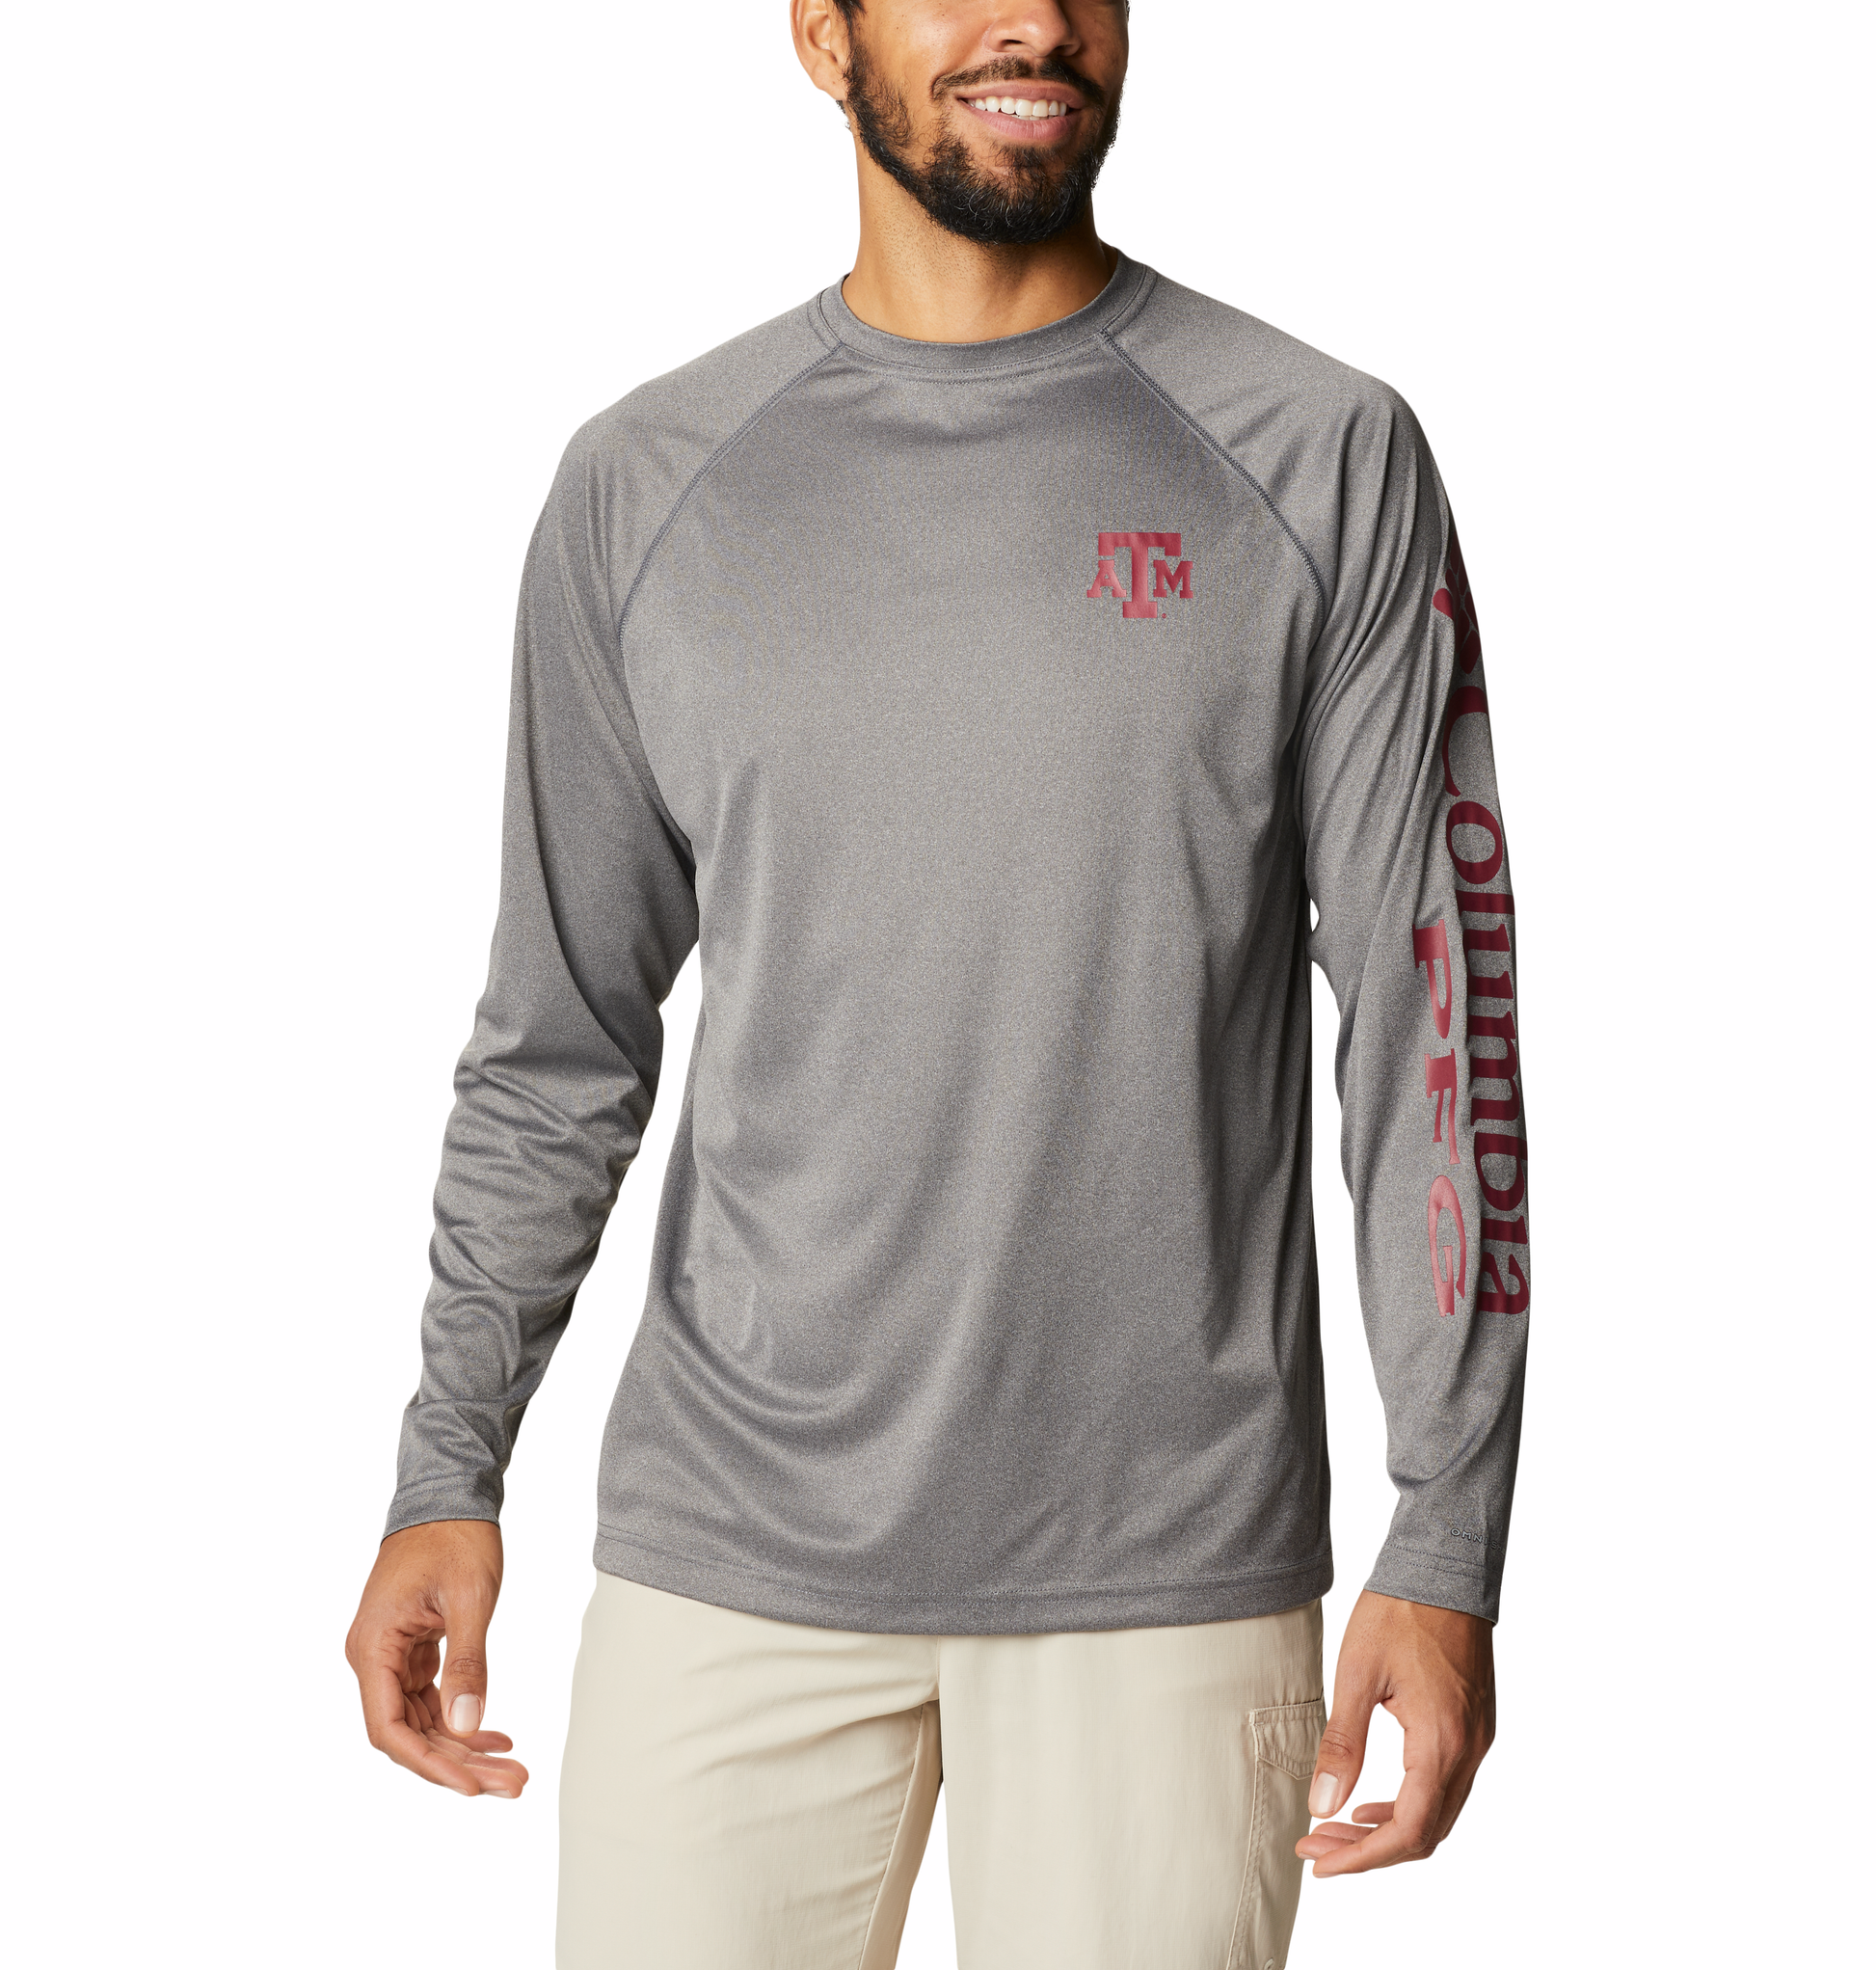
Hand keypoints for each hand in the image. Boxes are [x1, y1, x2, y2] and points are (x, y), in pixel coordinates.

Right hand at [344, 1519, 528, 1798]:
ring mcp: (391, 1655)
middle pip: (409, 1733)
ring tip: (514, 1771)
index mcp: (373, 1647)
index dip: (429, 1764)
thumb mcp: (469, 1598)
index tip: (472, 1786)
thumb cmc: (454, 1537)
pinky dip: (462, 1720)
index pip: (390, 1729)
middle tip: (514, 1784)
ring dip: (465, 1748)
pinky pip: (432, 1699)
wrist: (449, 1494)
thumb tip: (466, 1726)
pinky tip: (497, 1737)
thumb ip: (467, 1663)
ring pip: (423, 1721)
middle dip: (459, 1764)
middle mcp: (373, 1657)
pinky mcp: (411, 1650)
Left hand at [1296, 1589, 1493, 1875]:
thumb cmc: (1398, 1611)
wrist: (1445, 1568)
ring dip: (1388, 1831)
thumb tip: (1322, 1805)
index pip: (1407, 1831)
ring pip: (1438, 1815)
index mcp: (1441, 1742)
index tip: (1319, 1862)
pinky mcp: (1476, 1728)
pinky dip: (1409, 1805)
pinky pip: (1447, 1788)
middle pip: (1425, 1833)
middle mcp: (1469, 1751)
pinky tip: (1371, 1801)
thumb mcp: (1357, 1673)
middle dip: (1368, 1850)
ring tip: (1335, 1828)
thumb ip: (1342, 1744)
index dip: (1362, 1857)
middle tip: (1316, 1847)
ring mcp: (1478, 1741)